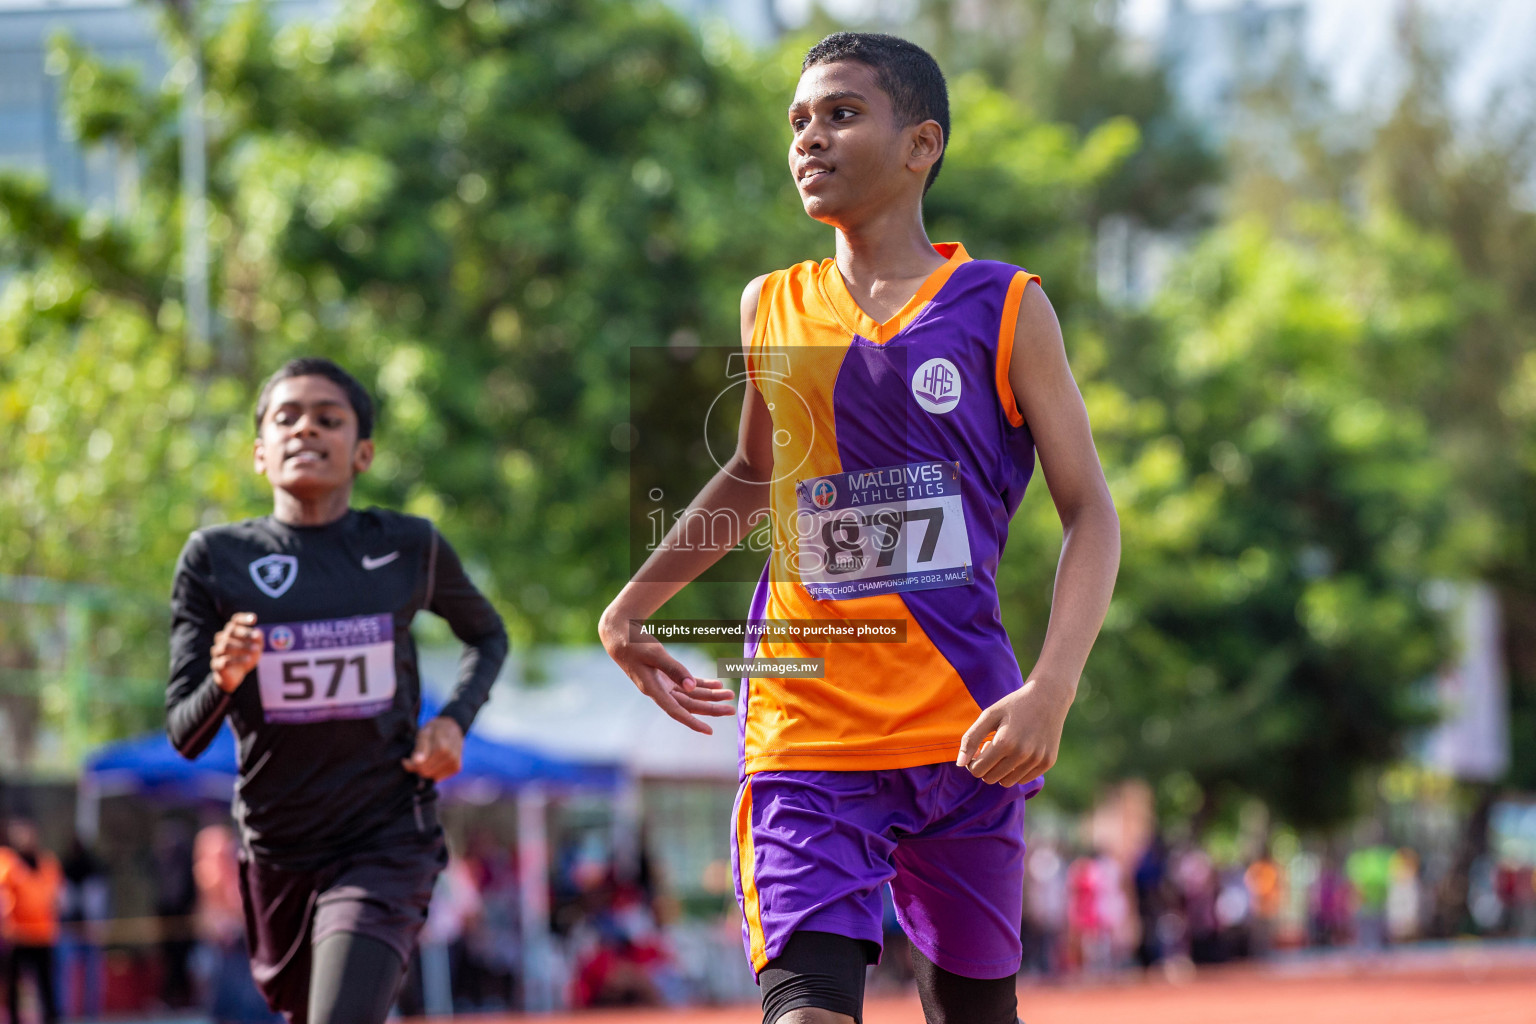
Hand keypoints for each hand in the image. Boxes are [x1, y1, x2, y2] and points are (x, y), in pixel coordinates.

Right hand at [211, 612, 262, 692]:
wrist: (235, 676)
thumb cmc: (246, 656)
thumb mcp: (256, 647)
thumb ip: (258, 639)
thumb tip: (258, 633)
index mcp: (232, 632)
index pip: (235, 621)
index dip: (243, 618)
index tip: (254, 619)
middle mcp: (222, 639)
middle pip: (230, 631)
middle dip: (244, 633)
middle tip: (256, 637)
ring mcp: (217, 651)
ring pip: (226, 645)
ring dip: (242, 646)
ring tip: (255, 649)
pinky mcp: (216, 664)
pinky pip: (224, 660)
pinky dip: (237, 659)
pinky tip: (248, 659)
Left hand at [402, 716, 463, 780]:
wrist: (451, 727)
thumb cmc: (434, 730)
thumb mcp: (424, 733)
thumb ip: (420, 747)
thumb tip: (417, 762)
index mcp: (442, 747)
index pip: (421, 766)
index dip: (411, 764)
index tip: (406, 759)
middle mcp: (451, 756)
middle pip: (426, 772)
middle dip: (418, 767)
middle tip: (416, 757)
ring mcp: (455, 762)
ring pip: (432, 776)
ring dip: (426, 769)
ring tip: (426, 758)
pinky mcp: (457, 768)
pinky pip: (439, 777)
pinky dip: (433, 772)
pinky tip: (432, 762)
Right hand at [598, 604, 735, 733]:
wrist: (620, 636)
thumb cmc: (635, 644)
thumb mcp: (655, 654)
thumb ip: (674, 670)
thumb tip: (692, 687)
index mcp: (653, 689)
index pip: (676, 711)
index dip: (692, 722)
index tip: (709, 731)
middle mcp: (659, 691)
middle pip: (689, 704)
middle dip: (711, 707)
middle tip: (732, 709)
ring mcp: (663, 685)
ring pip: (691, 695)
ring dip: (710, 695)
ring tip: (729, 695)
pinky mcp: (665, 677)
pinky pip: (687, 684)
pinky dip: (702, 684)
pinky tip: (717, 684)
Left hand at [956, 675, 1075, 786]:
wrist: (1048, 697)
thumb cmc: (1014, 704)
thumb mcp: (989, 715)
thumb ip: (971, 739)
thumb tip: (960, 764)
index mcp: (1005, 742)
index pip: (977, 770)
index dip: (972, 762)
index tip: (980, 747)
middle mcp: (1023, 754)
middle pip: (990, 779)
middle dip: (986, 767)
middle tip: (992, 747)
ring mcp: (1037, 760)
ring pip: (1007, 782)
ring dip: (1001, 770)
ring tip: (1006, 750)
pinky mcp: (1047, 762)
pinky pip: (1023, 779)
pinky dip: (1016, 771)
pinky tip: (1020, 752)